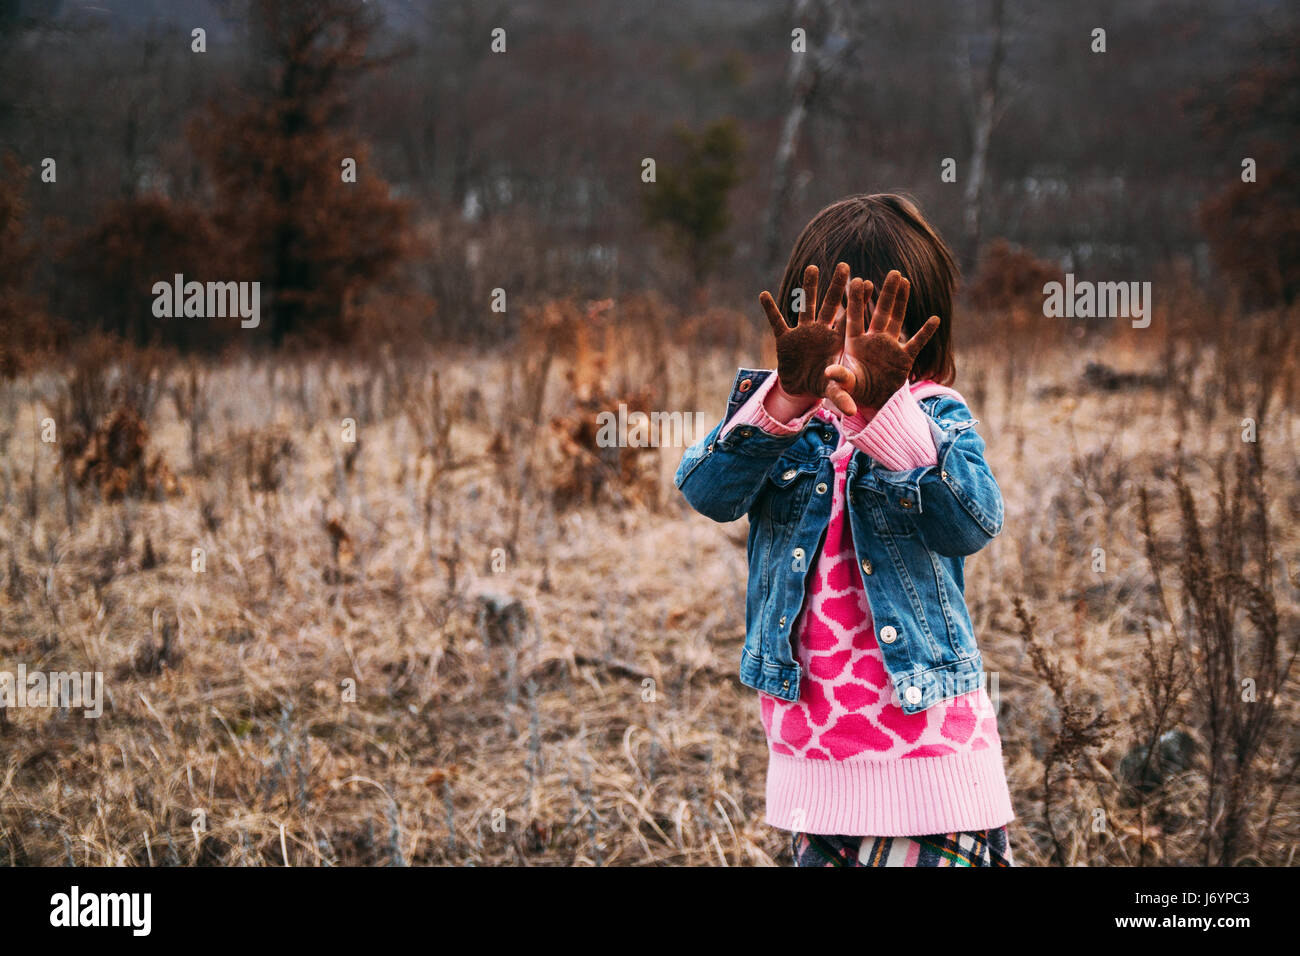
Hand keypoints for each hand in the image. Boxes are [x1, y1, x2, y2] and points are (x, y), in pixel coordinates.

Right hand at [760, 262, 850, 401]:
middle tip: (844, 266)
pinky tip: (763, 295)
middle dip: (836, 287)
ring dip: (807, 288)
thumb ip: (841, 396)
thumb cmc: (822, 384)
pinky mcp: (785, 339)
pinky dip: (770, 310)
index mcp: (836, 340)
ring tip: (812, 268)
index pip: (848, 317)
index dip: (856, 301)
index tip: (865, 282)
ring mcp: (803, 332)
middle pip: (829, 305)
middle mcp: (821, 331)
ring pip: (805, 306)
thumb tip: (853, 412)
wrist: (801, 388)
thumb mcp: (832, 390)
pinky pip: (776, 322)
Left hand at [823, 270, 939, 416]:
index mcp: (854, 342)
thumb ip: (840, 378)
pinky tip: (935, 319)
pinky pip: (917, 342)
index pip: (855, 317)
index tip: (857, 280)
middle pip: (880, 312)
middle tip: (892, 272)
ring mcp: (890, 346)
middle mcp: (872, 339)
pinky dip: (926, 332)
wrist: (874, 403)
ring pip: (896, 319)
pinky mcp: (904, 357)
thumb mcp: (846, 384)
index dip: (857, 300)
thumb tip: (829, 372)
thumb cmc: (855, 390)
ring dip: (901, 301)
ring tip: (905, 281)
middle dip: (885, 293)